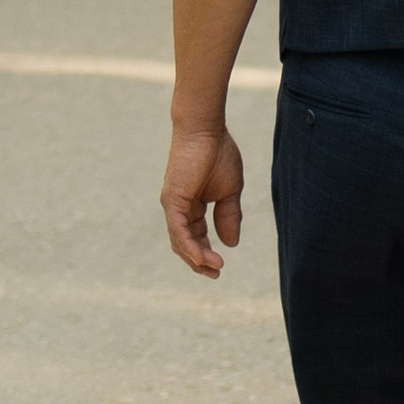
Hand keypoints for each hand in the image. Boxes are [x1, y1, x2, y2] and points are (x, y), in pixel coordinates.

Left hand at [160, 125, 244, 277]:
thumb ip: (229, 216)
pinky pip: (178, 230)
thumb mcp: (230, 191)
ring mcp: (173, 204)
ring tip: (214, 268)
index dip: (207, 251)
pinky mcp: (172, 200)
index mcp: (192, 205)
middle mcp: (179, 207)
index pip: (196, 235)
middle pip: (185, 243)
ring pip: (180, 240)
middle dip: (199, 261)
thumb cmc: (219, 153)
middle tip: (215, 274)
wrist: (207, 130)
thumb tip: (231, 243)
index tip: (220, 266)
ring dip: (196, 257)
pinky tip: (202, 258)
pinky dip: (189, 245)